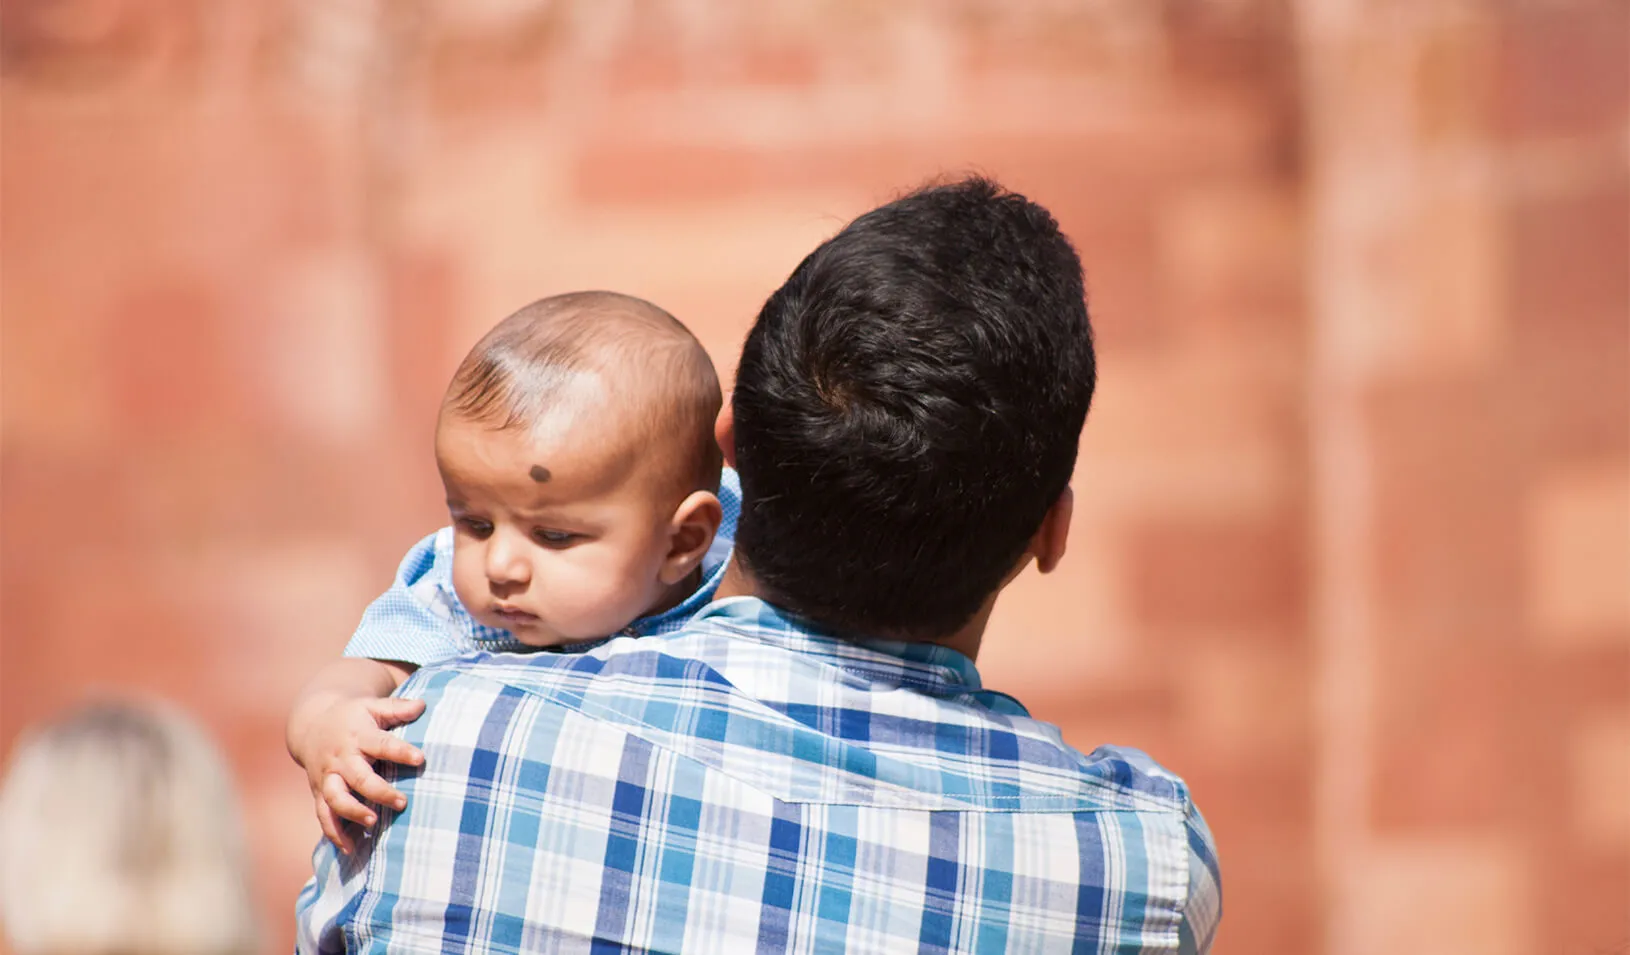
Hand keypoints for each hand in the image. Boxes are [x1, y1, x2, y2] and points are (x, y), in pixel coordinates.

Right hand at [293, 696, 425, 854]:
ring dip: (353, 813)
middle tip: (402, 803)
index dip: (401, 751)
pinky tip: (350, 848)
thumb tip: (423, 705)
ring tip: (372, 824)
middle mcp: (341, 758)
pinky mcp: (320, 793)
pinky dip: (334, 833)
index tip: (421, 759)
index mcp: (358, 735)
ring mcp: (328, 777)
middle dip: (379, 791)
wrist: (312, 726)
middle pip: (358, 777)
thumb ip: (397, 707)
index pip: (382, 744)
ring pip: (335, 799)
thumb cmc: (353, 716)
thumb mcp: (372, 706)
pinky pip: (324, 815)